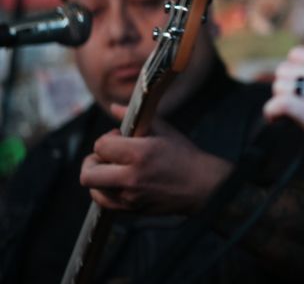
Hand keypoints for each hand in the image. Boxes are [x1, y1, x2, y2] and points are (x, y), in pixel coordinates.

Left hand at [80, 103, 231, 213]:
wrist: (202, 186)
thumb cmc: (184, 155)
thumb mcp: (163, 130)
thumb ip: (134, 117)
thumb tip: (113, 107)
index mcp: (140, 153)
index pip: (101, 146)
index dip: (107, 139)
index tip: (119, 138)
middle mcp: (132, 177)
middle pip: (88, 174)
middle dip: (92, 162)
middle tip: (105, 157)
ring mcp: (130, 197)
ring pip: (93, 189)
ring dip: (98, 177)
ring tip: (113, 170)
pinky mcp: (132, 210)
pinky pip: (104, 203)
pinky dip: (105, 192)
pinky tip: (118, 183)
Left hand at [264, 38, 303, 195]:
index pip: (300, 54)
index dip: (291, 71)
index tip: (296, 89)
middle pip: (287, 69)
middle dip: (282, 88)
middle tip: (291, 106)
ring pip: (283, 86)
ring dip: (277, 102)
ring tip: (287, 116)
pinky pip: (284, 104)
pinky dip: (273, 112)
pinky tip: (277, 120)